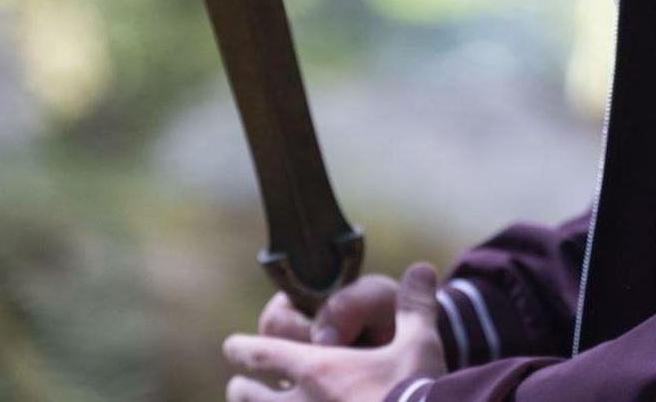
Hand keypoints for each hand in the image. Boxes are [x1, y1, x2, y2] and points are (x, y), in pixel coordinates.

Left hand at [223, 263, 446, 401]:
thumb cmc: (417, 392)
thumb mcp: (420, 345)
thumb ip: (415, 306)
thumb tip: (423, 267)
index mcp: (318, 371)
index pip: (261, 352)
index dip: (242, 348)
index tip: (232, 346)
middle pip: (247, 396)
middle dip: (242, 390)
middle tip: (239, 387)